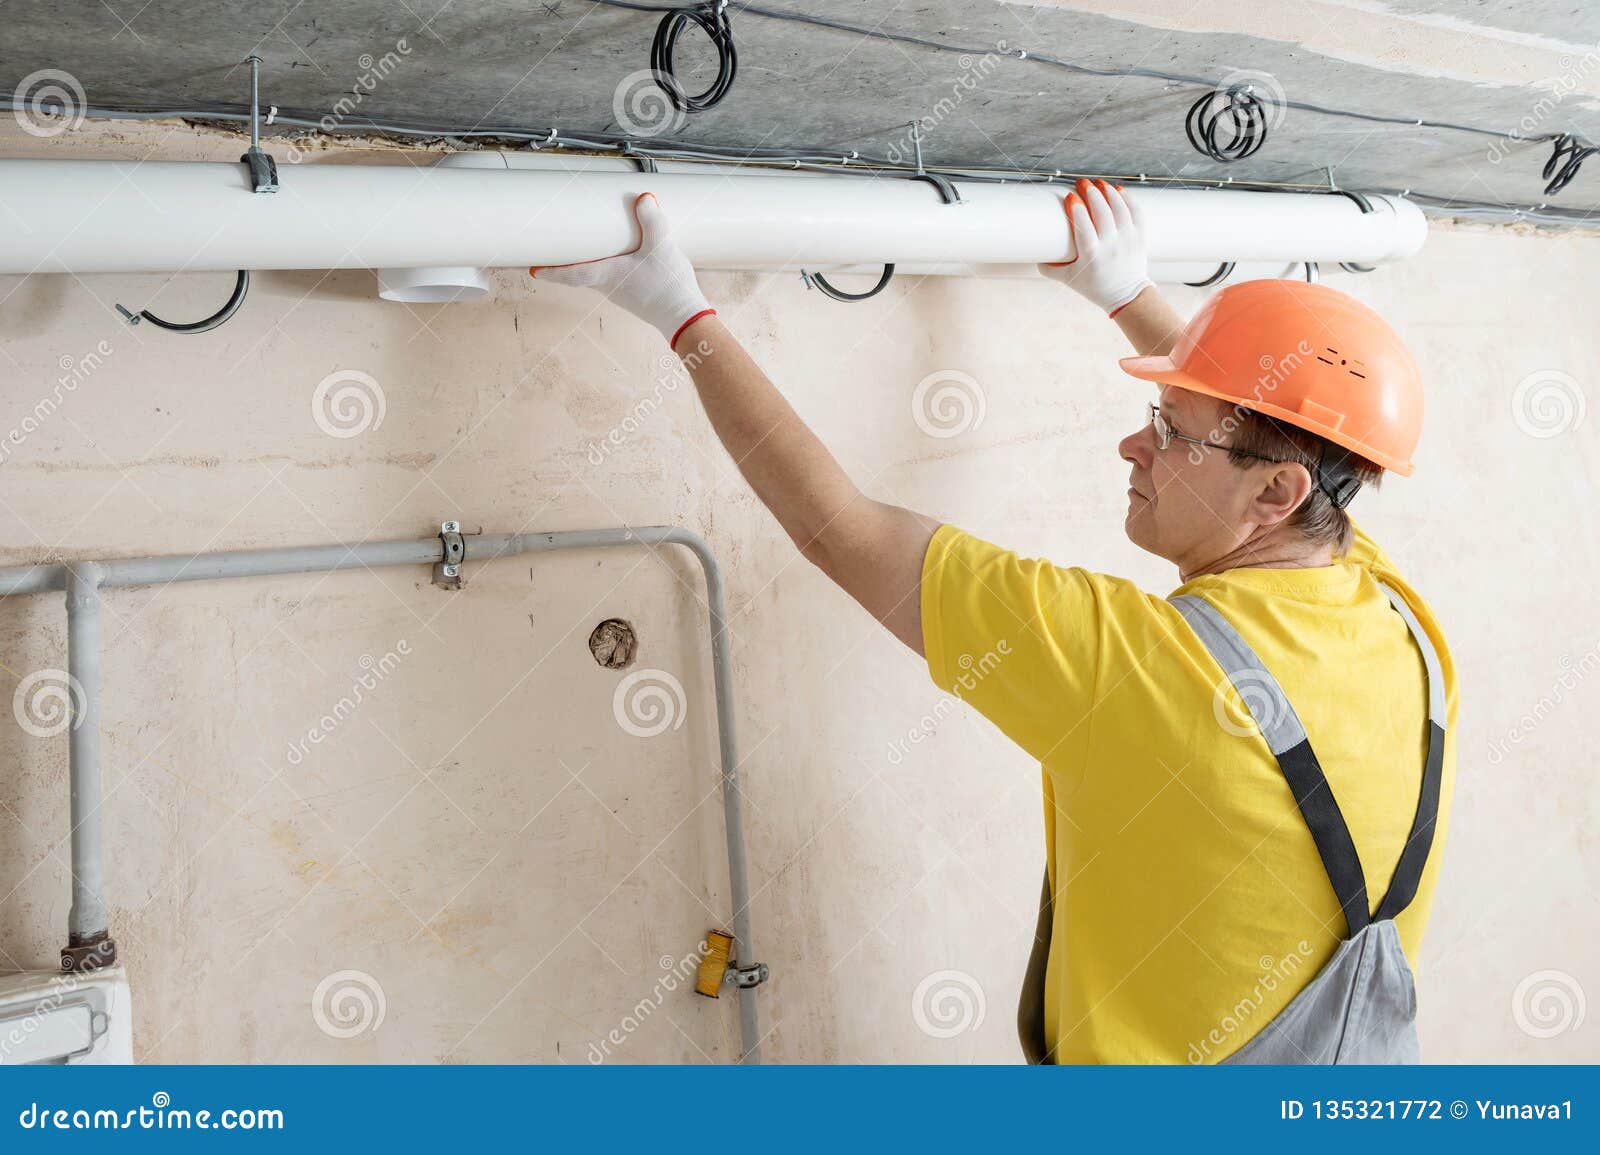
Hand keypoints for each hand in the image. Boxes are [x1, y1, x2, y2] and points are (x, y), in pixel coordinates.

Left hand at [532, 192, 714, 348]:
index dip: (551, 270)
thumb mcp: (662, 247)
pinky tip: (616, 256)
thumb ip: (652, 221)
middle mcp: (609, 286)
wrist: (686, 318)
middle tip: (552, 251)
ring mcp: (620, 292)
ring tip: (582, 247)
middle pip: (579, 273)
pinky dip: (606, 266)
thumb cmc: (669, 288)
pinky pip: (612, 277)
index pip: (571, 273)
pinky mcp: (633, 294)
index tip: (533, 269)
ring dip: (586, 264)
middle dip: (565, 263)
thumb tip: (643, 198)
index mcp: (607, 275)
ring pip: (595, 276)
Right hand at [1039, 178, 1152, 315]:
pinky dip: (1127, 198)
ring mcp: (1128, 240)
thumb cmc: (1096, 288)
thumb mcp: (1069, 280)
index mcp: (1093, 257)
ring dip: (1109, 192)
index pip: (1084, 229)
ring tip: (1098, 183)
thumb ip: (1049, 268)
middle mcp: (1112, 247)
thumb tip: (1034, 255)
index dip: (1077, 210)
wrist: (1127, 296)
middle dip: (1092, 194)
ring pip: (1120, 209)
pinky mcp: (1140, 236)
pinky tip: (1118, 190)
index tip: (1070, 197)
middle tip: (1083, 183)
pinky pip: (1136, 211)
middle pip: (1103, 213)